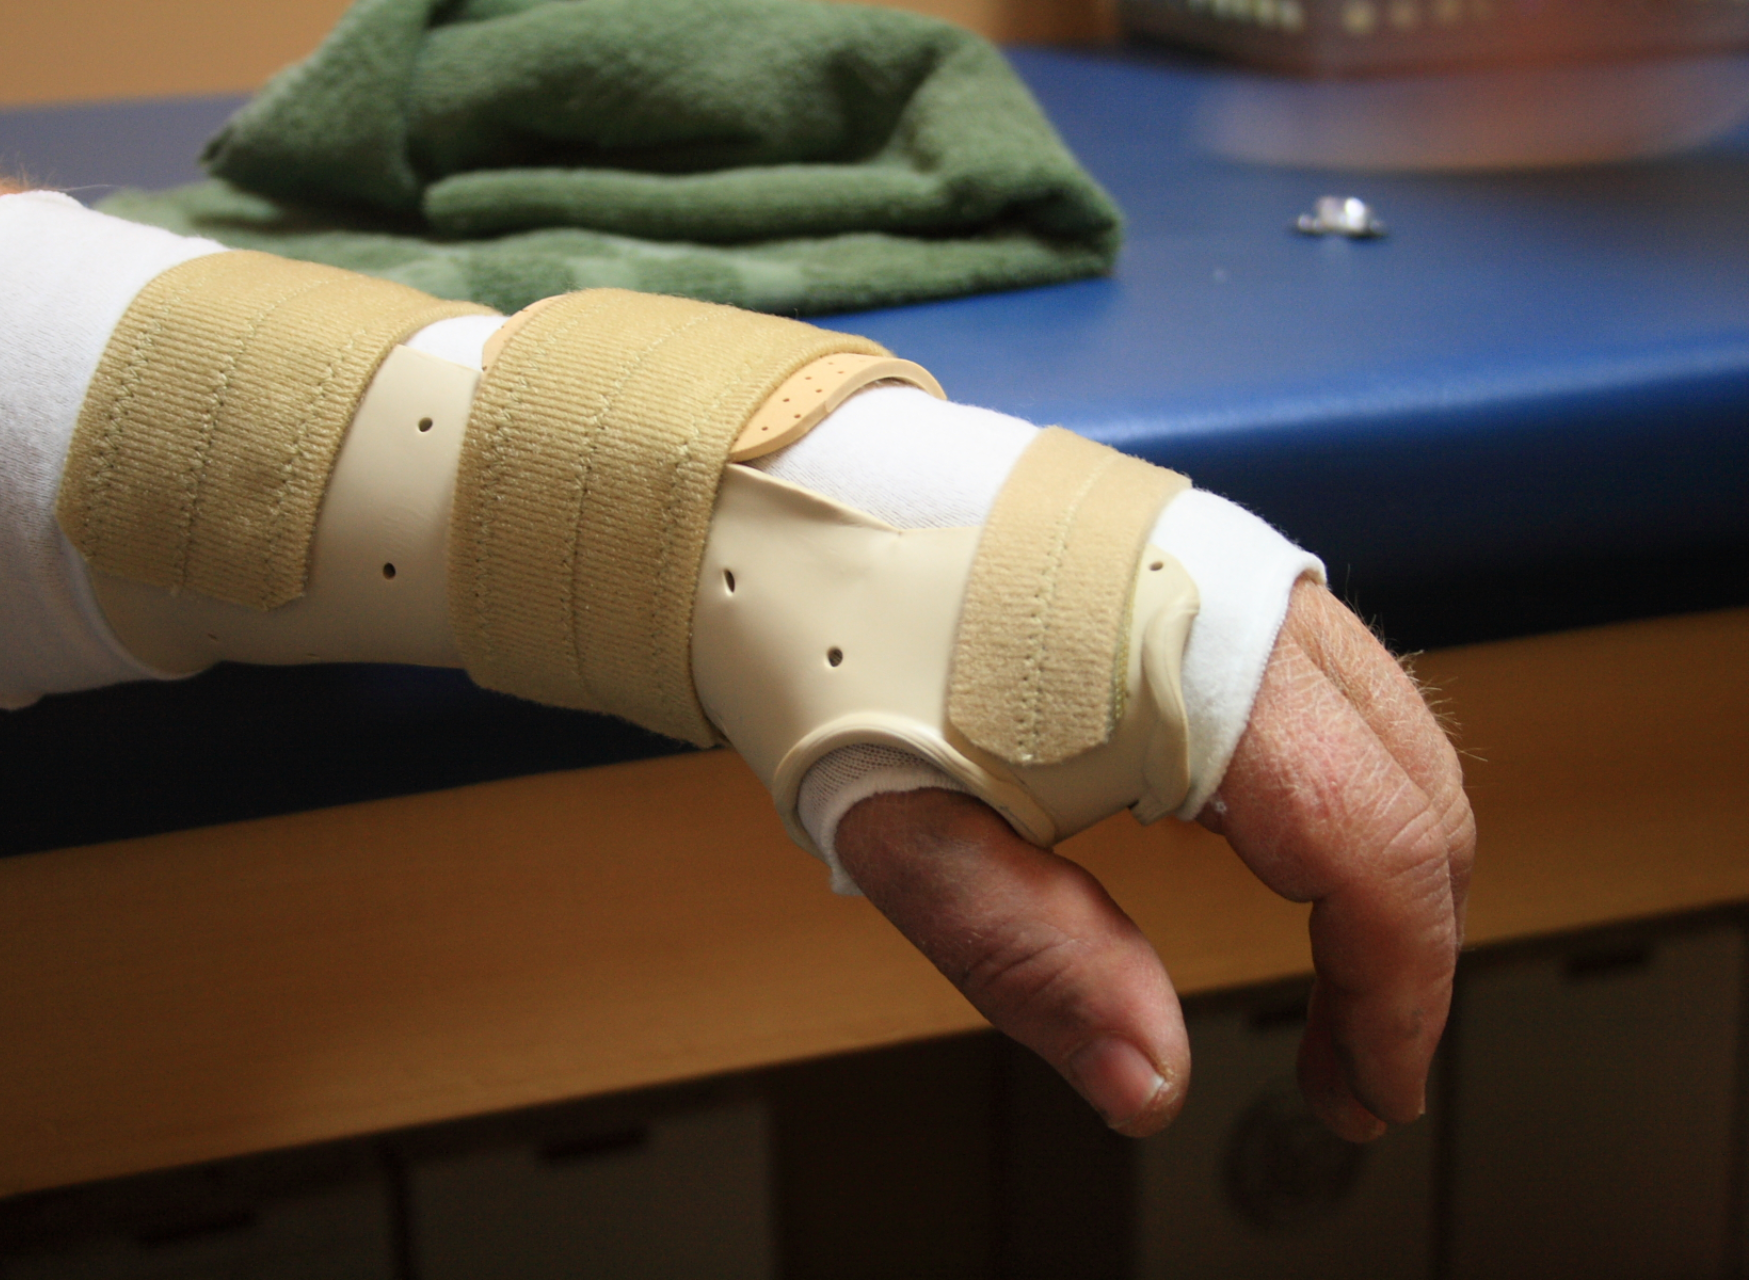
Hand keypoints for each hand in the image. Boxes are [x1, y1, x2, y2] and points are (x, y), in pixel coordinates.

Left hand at [832, 578, 1473, 1139]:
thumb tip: (1152, 1086)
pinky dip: (1358, 804)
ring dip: (1393, 882)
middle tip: (1344, 1071)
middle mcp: (1253, 604)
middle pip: (1419, 804)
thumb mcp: (912, 833)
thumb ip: (1037, 964)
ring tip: (1330, 991)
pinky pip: (1346, 702)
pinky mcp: (1223, 573)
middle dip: (1406, 958)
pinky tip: (1299, 872)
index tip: (1364, 1098)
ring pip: (1401, 749)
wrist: (792, 520)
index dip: (1396, 998)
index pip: (1377, 856)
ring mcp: (1247, 575)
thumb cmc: (838, 656)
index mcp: (1198, 669)